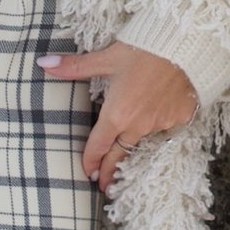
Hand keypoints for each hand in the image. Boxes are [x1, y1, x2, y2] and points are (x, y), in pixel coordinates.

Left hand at [41, 41, 198, 190]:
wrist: (186, 44)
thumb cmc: (143, 48)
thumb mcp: (106, 58)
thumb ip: (74, 67)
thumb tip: (43, 63)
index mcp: (116, 115)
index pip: (98, 146)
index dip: (91, 161)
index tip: (88, 172)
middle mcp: (138, 125)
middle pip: (119, 154)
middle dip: (110, 171)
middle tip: (104, 185)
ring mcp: (161, 124)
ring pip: (143, 139)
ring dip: (134, 147)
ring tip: (128, 153)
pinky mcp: (181, 117)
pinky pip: (166, 127)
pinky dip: (160, 125)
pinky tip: (158, 119)